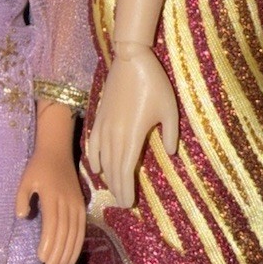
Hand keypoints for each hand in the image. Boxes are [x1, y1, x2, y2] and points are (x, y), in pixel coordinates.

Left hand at [15, 141, 84, 263]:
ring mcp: (76, 204)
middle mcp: (67, 201)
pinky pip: (81, 228)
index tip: (42, 257)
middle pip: (64, 231)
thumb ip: (22, 198)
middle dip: (58, 252)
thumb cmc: (38, 168)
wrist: (57, 152)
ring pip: (75, 232)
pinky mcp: (81, 206)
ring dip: (69, 251)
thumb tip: (22, 216)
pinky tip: (72, 256)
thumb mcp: (25, 180)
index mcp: (52, 196)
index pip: (52, 223)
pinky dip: (78, 244)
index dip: (48, 242)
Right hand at [83, 43, 178, 207]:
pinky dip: (93, 159)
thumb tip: (170, 152)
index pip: (125, 170)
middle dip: (117, 188)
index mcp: (132, 135)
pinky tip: (96, 168)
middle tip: (123, 203)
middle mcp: (114, 135)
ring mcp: (104, 126)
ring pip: (103, 159)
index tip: (128, 203)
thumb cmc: (154, 83)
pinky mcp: (99, 117)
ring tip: (113, 189)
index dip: (126, 189)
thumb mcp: (169, 109)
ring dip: (107, 176)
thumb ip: (169, 133)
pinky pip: (92, 144)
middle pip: (113, 169)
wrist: (131, 59)